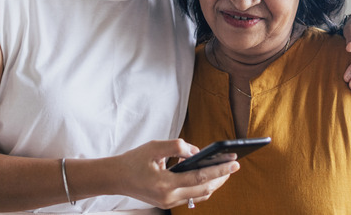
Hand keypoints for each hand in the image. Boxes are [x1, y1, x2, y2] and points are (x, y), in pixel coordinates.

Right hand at [114, 139, 238, 208]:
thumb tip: (196, 152)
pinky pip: (192, 197)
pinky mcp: (168, 203)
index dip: (219, 170)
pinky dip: (202, 187)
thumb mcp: (154, 147)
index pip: (200, 178)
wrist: (116, 178)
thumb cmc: (133, 161)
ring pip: (200, 196)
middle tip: (233, 165)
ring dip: (213, 183)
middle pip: (204, 190)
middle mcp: (169, 198)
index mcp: (165, 184)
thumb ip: (177, 146)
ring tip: (224, 170)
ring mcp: (169, 203)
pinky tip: (207, 176)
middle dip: (221, 178)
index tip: (234, 162)